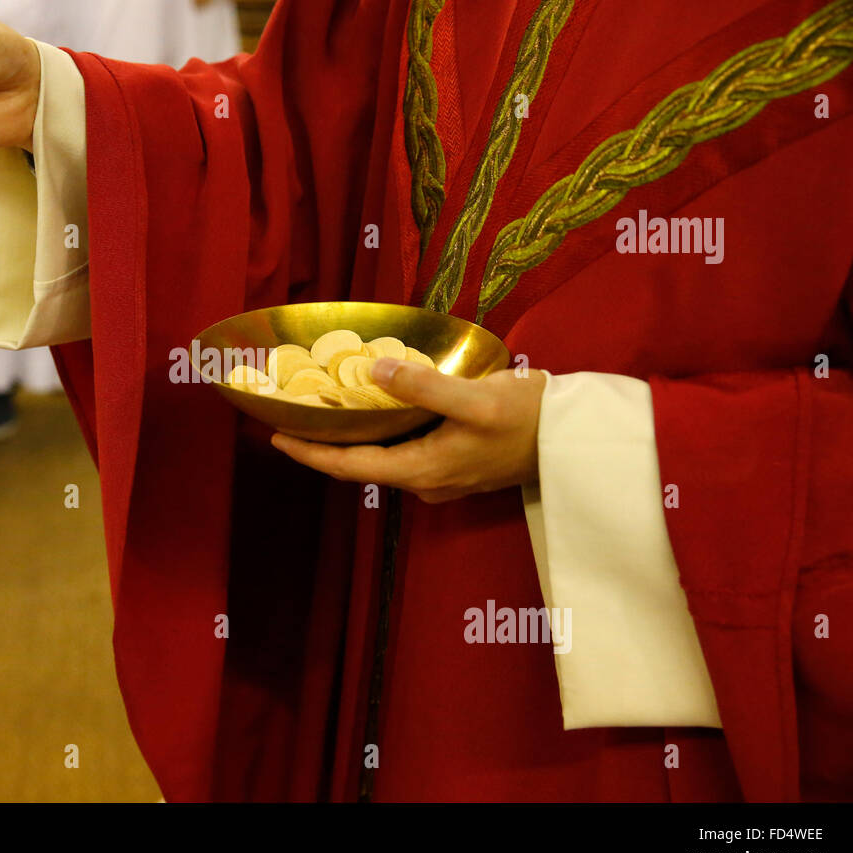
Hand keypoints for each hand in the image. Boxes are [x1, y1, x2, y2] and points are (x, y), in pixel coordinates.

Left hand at [271, 360, 546, 503]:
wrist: (577, 442)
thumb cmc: (530, 419)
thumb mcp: (477, 398)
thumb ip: (424, 387)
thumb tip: (374, 371)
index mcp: (423, 470)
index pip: (350, 467)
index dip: (310, 453)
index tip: (275, 436)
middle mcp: (426, 481)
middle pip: (360, 466)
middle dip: (322, 445)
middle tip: (291, 418)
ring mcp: (441, 476)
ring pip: (382, 459)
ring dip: (350, 439)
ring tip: (321, 412)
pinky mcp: (455, 465)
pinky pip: (403, 452)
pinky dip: (380, 434)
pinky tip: (373, 410)